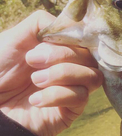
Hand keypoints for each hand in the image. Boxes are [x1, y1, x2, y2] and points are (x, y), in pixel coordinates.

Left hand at [0, 10, 102, 135]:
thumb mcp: (15, 38)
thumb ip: (40, 24)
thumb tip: (68, 25)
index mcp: (59, 49)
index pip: (84, 39)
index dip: (70, 37)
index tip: (40, 44)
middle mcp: (70, 68)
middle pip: (90, 56)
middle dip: (61, 56)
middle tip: (32, 61)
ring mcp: (73, 90)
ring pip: (93, 76)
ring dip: (63, 74)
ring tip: (35, 81)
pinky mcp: (72, 111)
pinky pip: (80, 97)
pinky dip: (56, 95)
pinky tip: (35, 100)